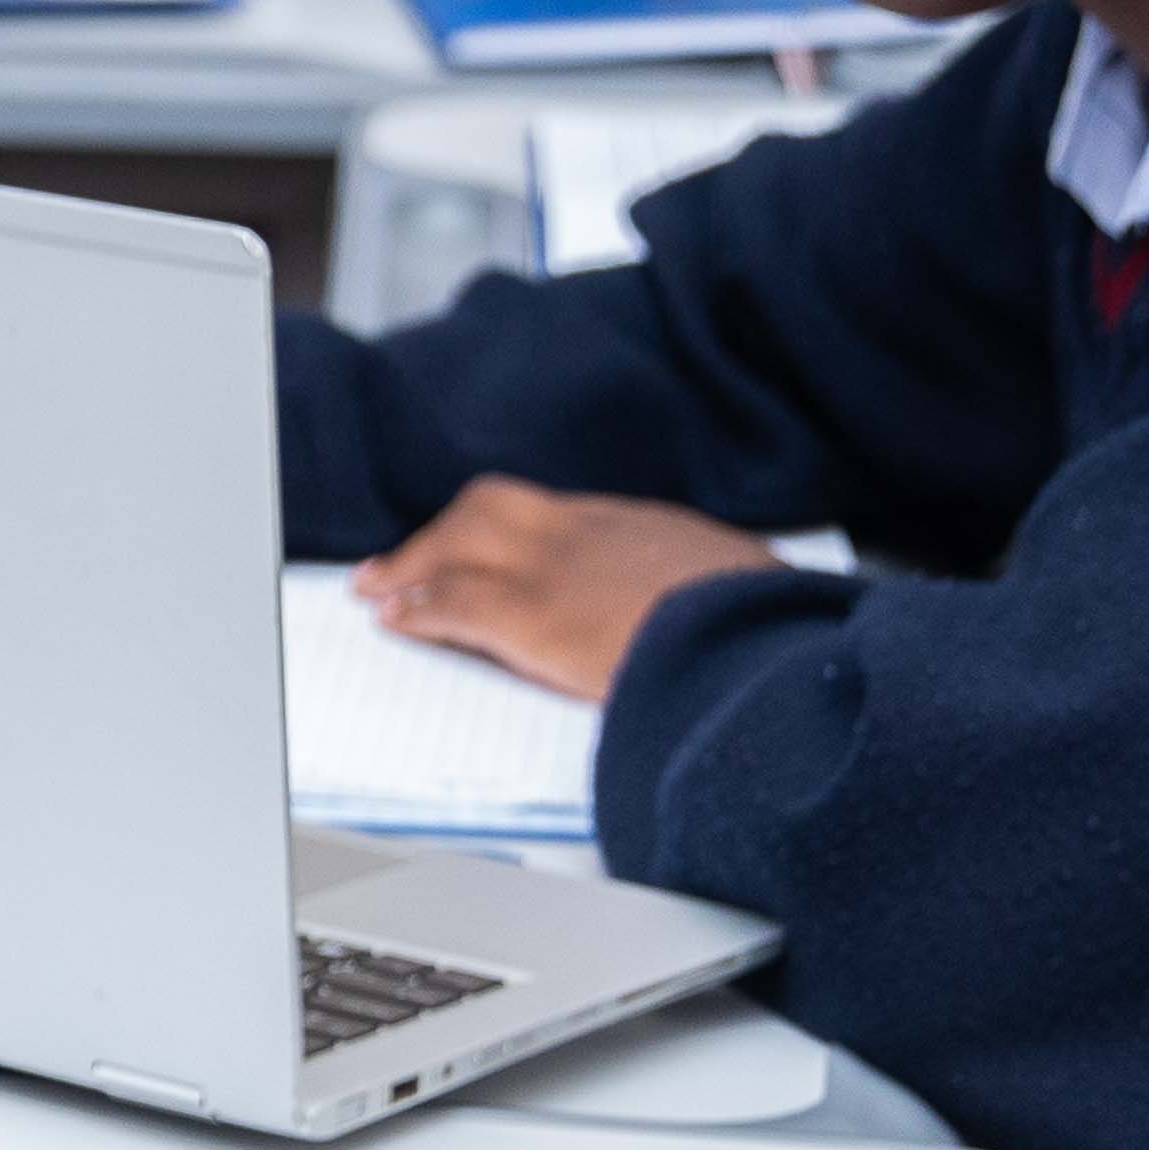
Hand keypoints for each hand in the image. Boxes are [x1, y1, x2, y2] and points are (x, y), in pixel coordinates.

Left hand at [350, 477, 777, 704]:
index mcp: (645, 530)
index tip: (495, 549)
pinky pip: (452, 600)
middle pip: (496, 508)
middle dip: (449, 531)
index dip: (514, 533)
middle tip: (410, 558)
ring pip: (461, 541)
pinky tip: (395, 619)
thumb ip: (715, 594)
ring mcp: (556, 568)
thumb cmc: (768, 629)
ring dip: (415, 563)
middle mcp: (590, 533)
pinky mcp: (531, 615)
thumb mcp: (748, 593)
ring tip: (380, 587)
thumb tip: (728, 618)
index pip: (561, 517)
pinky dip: (416, 606)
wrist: (761, 641)